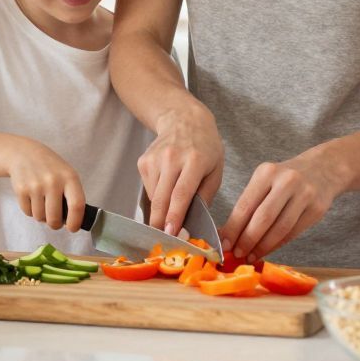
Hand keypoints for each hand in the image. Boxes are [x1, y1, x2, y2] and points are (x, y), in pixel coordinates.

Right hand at [6, 138, 85, 231]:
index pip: (77, 205)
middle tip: (55, 221)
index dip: (75, 222)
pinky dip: (31, 210)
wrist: (24, 153)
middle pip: (55, 218)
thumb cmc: (50, 168)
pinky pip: (28, 213)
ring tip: (42, 202)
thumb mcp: (66, 175)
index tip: (73, 228)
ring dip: (41, 216)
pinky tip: (32, 197)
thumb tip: (73, 222)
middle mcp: (53, 181)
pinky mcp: (21, 190)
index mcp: (69, 177)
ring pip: (40, 217)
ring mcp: (36, 186)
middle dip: (55, 224)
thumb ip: (72, 196)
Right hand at [140, 105, 223, 235]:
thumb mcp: (215, 170)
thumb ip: (205, 196)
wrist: (184, 120)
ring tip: (172, 208)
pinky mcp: (143, 161)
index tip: (171, 233)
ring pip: (154, 196)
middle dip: (161, 222)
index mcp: (194, 161)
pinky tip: (167, 186)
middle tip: (163, 240)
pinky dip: (157, 196)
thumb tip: (192, 223)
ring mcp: (154, 159)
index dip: (175, 216)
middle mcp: (172, 158)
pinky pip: (149, 188)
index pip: (181, 194)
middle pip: (162, 198)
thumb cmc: (205, 148)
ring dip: (161, 210)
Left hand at [220, 148, 338, 261]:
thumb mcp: (266, 180)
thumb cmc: (286, 178)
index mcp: (267, 172)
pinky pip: (293, 232)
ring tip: (251, 256)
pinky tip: (267, 250)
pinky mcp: (317, 209)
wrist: (323, 168)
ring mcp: (304, 195)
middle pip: (263, 218)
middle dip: (247, 240)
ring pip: (279, 228)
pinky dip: (277, 245)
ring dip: (263, 247)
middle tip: (237, 254)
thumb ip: (249, 204)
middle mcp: (286, 181)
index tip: (225, 244)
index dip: (233, 228)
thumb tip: (228, 234)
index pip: (245, 205)